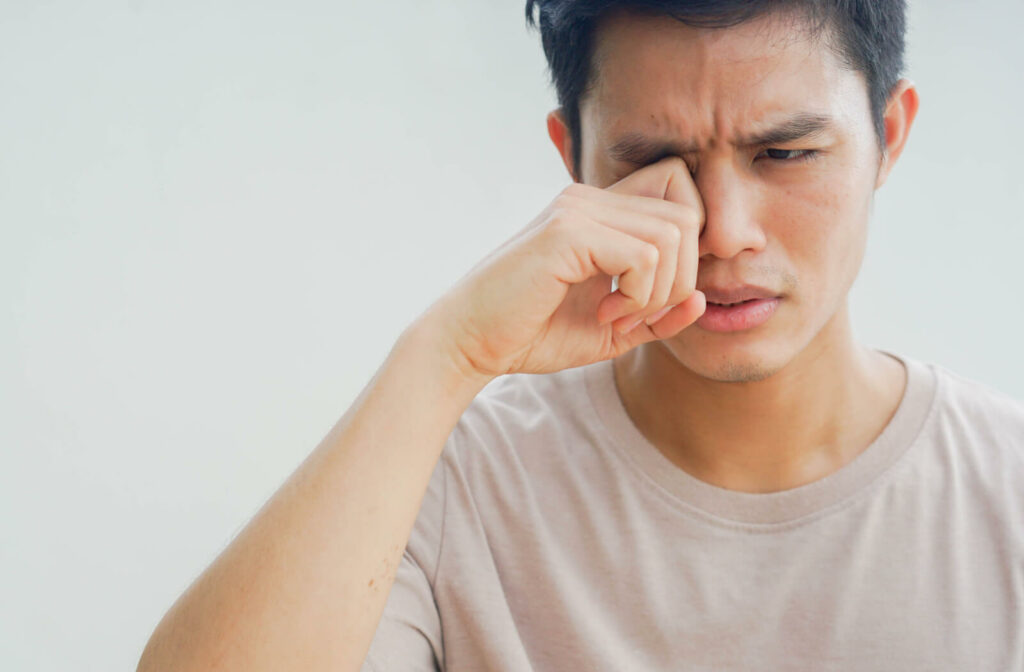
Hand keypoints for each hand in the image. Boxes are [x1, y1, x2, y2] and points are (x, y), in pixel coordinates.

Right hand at [424, 156, 706, 378]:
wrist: (471, 342)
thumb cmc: (533, 333)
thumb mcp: (611, 329)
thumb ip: (657, 314)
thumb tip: (703, 299)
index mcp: (601, 212)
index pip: (681, 196)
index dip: (688, 250)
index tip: (655, 298)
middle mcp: (590, 198)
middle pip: (688, 213)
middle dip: (681, 276)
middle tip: (639, 315)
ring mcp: (578, 209)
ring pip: (674, 233)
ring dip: (658, 290)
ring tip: (618, 316)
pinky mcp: (567, 231)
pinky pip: (644, 256)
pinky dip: (638, 296)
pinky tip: (604, 313)